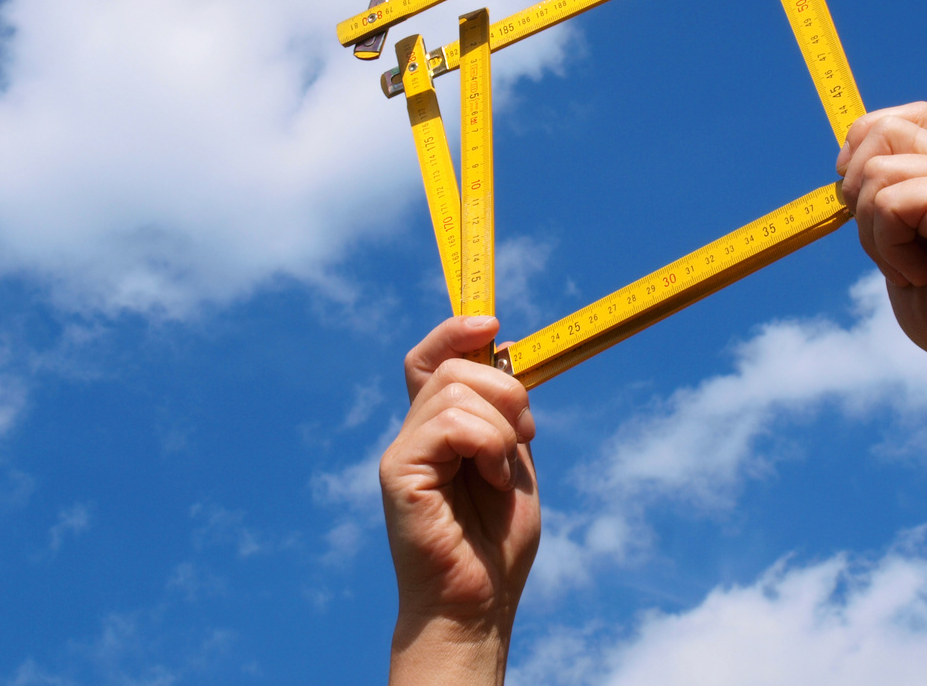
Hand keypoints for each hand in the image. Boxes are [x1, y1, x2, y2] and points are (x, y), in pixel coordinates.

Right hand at [381, 315, 538, 684]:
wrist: (479, 605)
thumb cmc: (496, 545)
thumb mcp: (514, 462)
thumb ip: (506, 413)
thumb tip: (503, 349)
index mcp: (439, 430)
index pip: (431, 358)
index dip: (454, 331)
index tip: (492, 321)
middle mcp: (414, 434)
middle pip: (453, 366)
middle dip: (506, 389)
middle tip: (526, 434)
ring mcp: (403, 452)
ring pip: (456, 391)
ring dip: (502, 427)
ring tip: (504, 473)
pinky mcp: (399, 473)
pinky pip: (451, 425)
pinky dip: (488, 445)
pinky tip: (494, 481)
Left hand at [835, 102, 926, 384]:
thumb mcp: (902, 253)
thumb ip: (882, 213)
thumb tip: (843, 181)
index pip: (899, 118)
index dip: (861, 147)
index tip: (856, 198)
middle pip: (880, 127)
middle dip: (854, 183)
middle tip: (878, 238)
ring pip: (877, 170)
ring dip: (871, 230)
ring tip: (906, 267)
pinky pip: (891, 203)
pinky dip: (888, 247)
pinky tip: (918, 275)